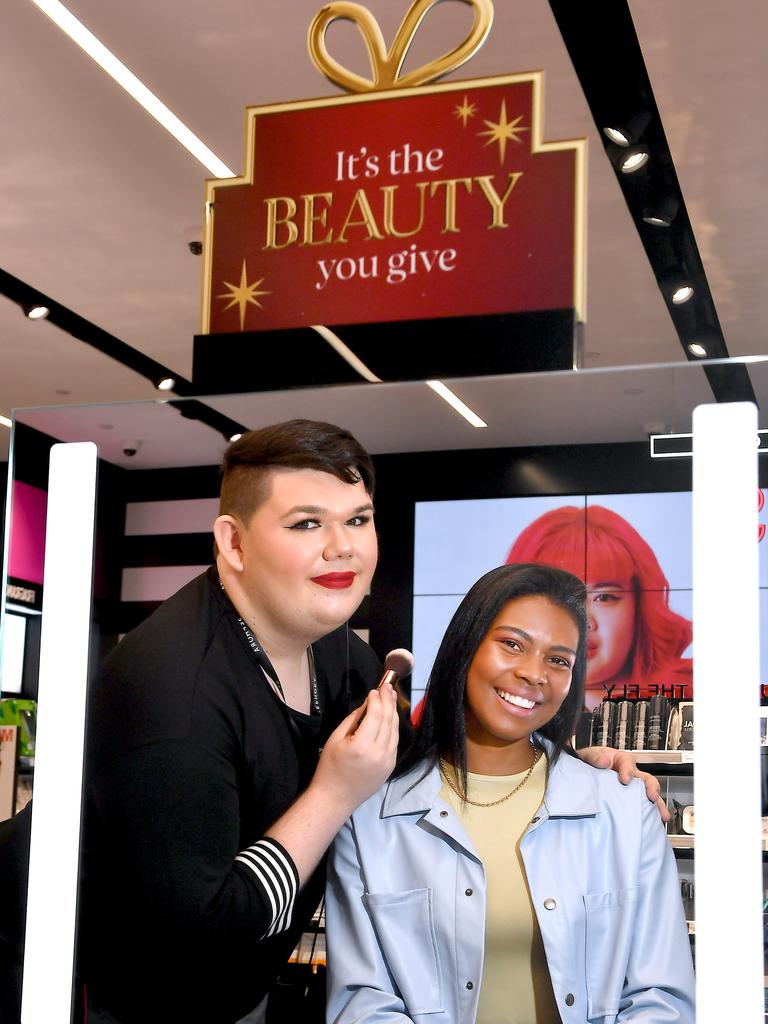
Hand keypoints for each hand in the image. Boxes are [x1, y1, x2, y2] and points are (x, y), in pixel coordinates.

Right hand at [311, 683, 399, 815]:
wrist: (335, 798)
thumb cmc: (329, 767)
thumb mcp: (336, 739)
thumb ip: (354, 719)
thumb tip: (367, 704)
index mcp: (363, 745)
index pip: (376, 715)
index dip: (377, 700)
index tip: (375, 689)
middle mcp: (380, 753)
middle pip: (389, 720)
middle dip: (389, 701)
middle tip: (388, 686)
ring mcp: (388, 761)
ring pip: (395, 730)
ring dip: (394, 712)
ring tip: (391, 697)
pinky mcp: (391, 766)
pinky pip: (394, 742)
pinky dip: (393, 727)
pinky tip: (390, 717)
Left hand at [578, 746, 670, 822]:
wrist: (584, 776)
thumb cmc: (590, 764)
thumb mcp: (590, 756)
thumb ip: (595, 757)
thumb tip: (604, 761)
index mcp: (620, 761)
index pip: (627, 763)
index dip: (628, 770)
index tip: (625, 779)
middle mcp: (631, 775)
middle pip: (646, 779)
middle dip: (651, 788)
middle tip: (652, 796)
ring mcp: (633, 789)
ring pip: (649, 795)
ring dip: (658, 804)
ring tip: (663, 815)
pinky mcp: (631, 802)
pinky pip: (643, 807)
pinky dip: (651, 815)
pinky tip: (654, 824)